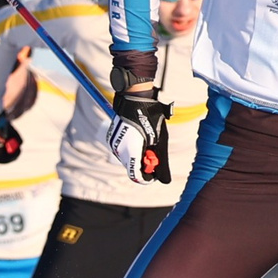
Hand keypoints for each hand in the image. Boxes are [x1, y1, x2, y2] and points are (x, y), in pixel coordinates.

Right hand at [108, 50, 169, 183]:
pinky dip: (132, 149)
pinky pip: (123, 150)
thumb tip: (165, 180)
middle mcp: (119, 149)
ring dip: (138, 157)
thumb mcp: (160, 139)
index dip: (147, 178)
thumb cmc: (150, 116)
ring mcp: (114, 143)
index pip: (136, 175)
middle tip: (154, 153)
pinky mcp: (113, 138)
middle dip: (144, 165)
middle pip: (131, 168)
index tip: (155, 175)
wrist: (134, 97)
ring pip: (127, 160)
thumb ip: (161, 161)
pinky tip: (140, 138)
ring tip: (147, 142)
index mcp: (131, 150)